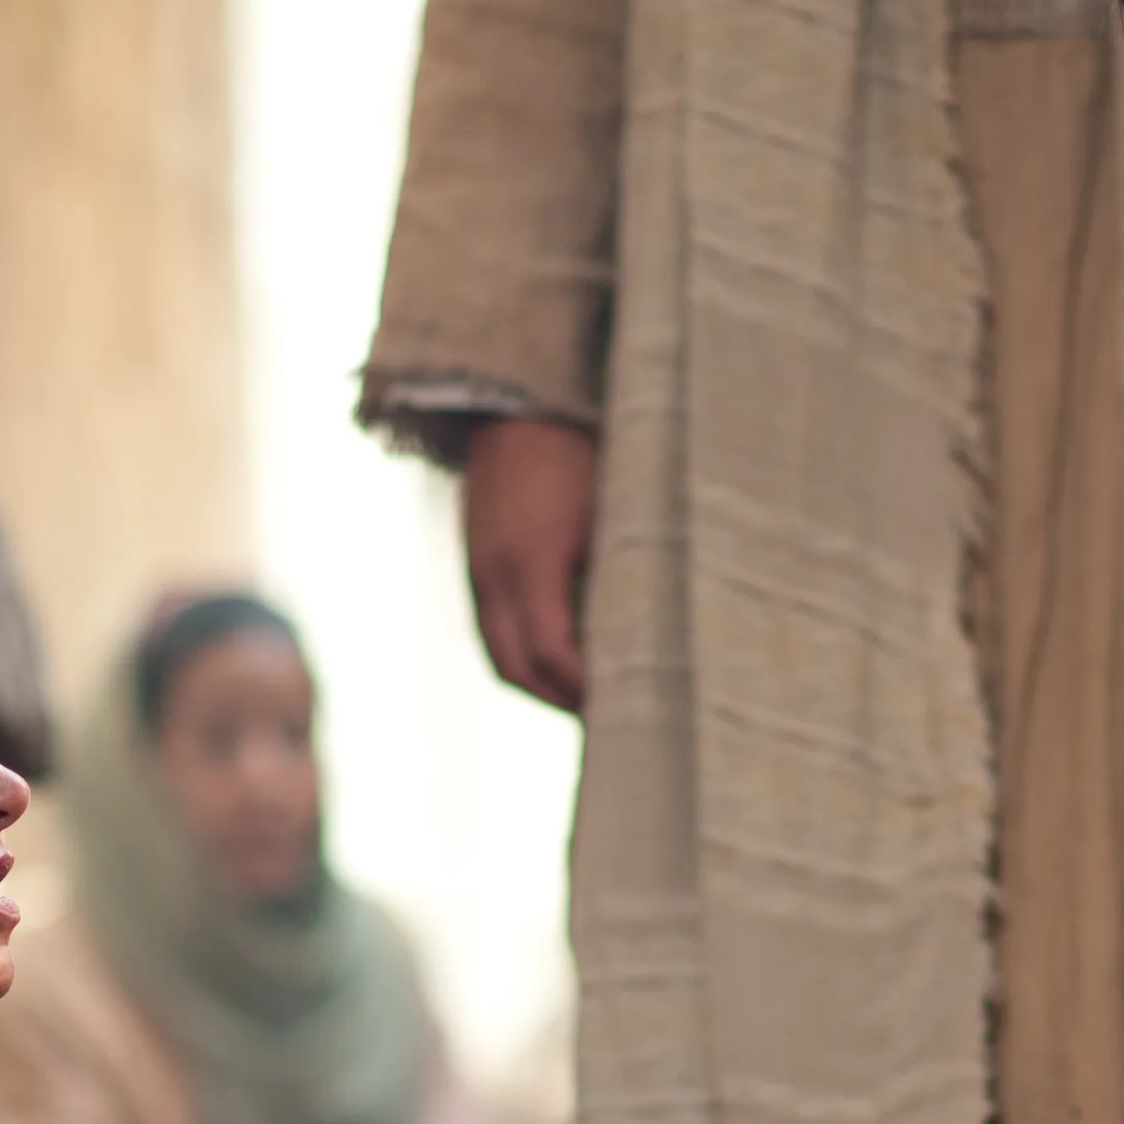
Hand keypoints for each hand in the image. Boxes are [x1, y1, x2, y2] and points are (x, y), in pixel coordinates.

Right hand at [461, 417, 598, 711]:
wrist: (515, 405)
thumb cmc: (578, 450)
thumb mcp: (613, 510)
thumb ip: (623, 572)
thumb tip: (648, 633)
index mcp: (532, 561)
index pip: (554, 654)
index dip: (587, 686)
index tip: (625, 702)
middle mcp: (494, 575)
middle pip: (518, 670)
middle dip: (560, 700)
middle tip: (606, 718)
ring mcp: (478, 571)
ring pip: (499, 657)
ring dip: (538, 684)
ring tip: (582, 698)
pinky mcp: (475, 565)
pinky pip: (492, 632)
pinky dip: (522, 657)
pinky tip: (557, 662)